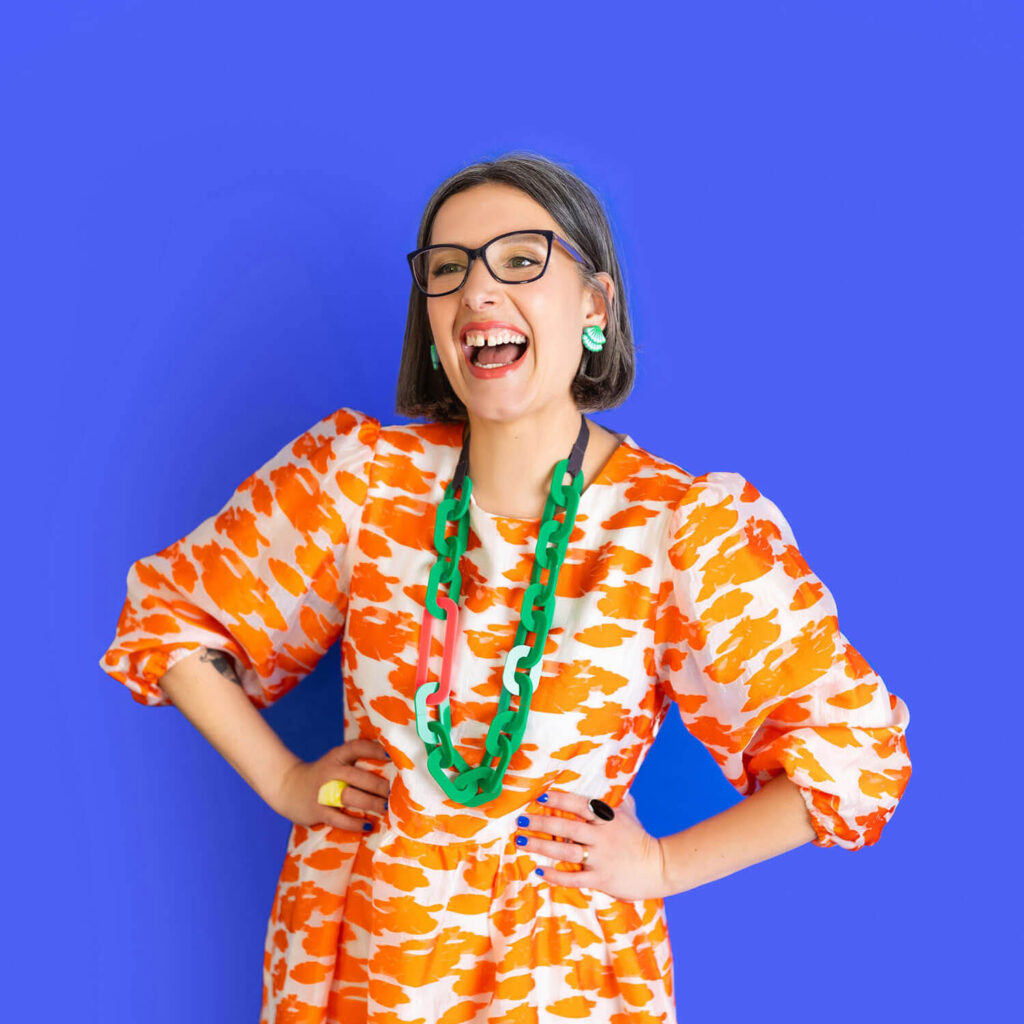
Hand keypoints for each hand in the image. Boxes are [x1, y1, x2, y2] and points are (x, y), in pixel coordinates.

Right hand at [270, 739, 389, 830]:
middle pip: (357, 776)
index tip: (392, 756)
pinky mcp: (317, 810)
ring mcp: (323, 792)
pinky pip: (338, 818)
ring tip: (385, 808)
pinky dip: (354, 823)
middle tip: (394, 792)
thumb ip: (355, 762)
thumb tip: (390, 769)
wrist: (286, 787)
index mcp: (336, 756)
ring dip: (370, 803)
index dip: (375, 750)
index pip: (357, 747)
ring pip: (349, 797)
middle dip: (378, 785)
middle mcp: (330, 772)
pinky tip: (368, 825)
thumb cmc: (322, 775)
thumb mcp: (335, 762)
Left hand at [516, 790, 667, 900]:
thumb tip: (603, 779)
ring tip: (522, 842)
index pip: (579, 805)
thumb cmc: (640, 838)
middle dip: (541, 823)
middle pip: (566, 827)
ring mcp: (601, 858)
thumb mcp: (629, 812)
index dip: (558, 800)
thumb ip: (613, 798)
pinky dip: (556, 875)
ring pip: (565, 851)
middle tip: (520, 821)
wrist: (660, 867)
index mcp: (607, 818)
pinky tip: (540, 871)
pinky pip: (574, 878)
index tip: (539, 798)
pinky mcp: (601, 879)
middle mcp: (602, 836)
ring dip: (542, 846)